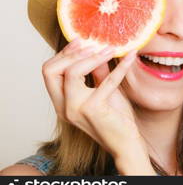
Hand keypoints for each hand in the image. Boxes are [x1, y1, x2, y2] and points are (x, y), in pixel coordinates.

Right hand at [41, 38, 148, 161]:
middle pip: (51, 70)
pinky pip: (107, 80)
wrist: (126, 143)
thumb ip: (96, 72)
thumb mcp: (103, 90)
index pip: (49, 72)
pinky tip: (131, 56)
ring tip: (110, 49)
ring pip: (72, 72)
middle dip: (71, 52)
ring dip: (92, 56)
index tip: (80, 41)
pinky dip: (120, 66)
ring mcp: (77, 109)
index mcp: (61, 103)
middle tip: (92, 43)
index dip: (63, 54)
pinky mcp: (94, 109)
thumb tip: (96, 48)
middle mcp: (64, 107)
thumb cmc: (115, 118)